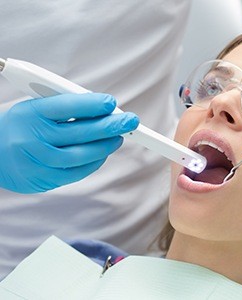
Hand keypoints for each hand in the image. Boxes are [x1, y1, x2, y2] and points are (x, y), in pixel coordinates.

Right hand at [0, 93, 138, 192]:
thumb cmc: (20, 127)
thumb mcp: (35, 108)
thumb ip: (65, 108)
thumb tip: (103, 110)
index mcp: (31, 113)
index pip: (67, 106)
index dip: (92, 104)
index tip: (112, 103)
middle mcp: (33, 137)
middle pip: (80, 132)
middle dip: (111, 125)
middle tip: (131, 121)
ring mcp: (39, 161)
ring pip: (82, 154)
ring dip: (106, 145)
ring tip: (119, 137)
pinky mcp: (44, 179)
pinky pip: (77, 172)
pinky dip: (94, 162)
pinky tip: (104, 153)